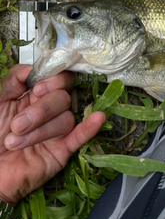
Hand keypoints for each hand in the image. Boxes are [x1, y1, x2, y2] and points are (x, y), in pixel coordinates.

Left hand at [0, 64, 104, 204]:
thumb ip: (14, 80)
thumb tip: (33, 67)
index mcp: (34, 96)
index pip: (58, 78)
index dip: (52, 80)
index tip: (36, 88)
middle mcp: (49, 111)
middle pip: (64, 97)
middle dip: (42, 109)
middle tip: (18, 124)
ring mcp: (57, 131)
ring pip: (66, 119)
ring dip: (40, 130)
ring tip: (14, 143)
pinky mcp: (62, 151)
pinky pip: (81, 137)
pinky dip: (89, 128)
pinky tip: (97, 119)